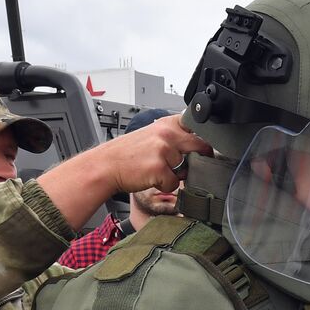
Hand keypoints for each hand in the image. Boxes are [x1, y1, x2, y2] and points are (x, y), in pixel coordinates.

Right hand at [38, 115, 212, 230]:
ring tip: (156, 170)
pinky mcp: (159, 169)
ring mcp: (164, 151)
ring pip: (186, 168)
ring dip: (176, 174)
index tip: (205, 145)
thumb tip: (199, 145)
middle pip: (200, 146)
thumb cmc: (127, 154)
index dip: (203, 137)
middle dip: (200, 158)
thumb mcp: (151, 136)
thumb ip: (173, 137)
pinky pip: (174, 183)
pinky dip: (165, 186)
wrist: (105, 166)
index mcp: (166, 124)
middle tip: (189, 165)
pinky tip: (150, 178)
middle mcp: (167, 134)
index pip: (196, 125)